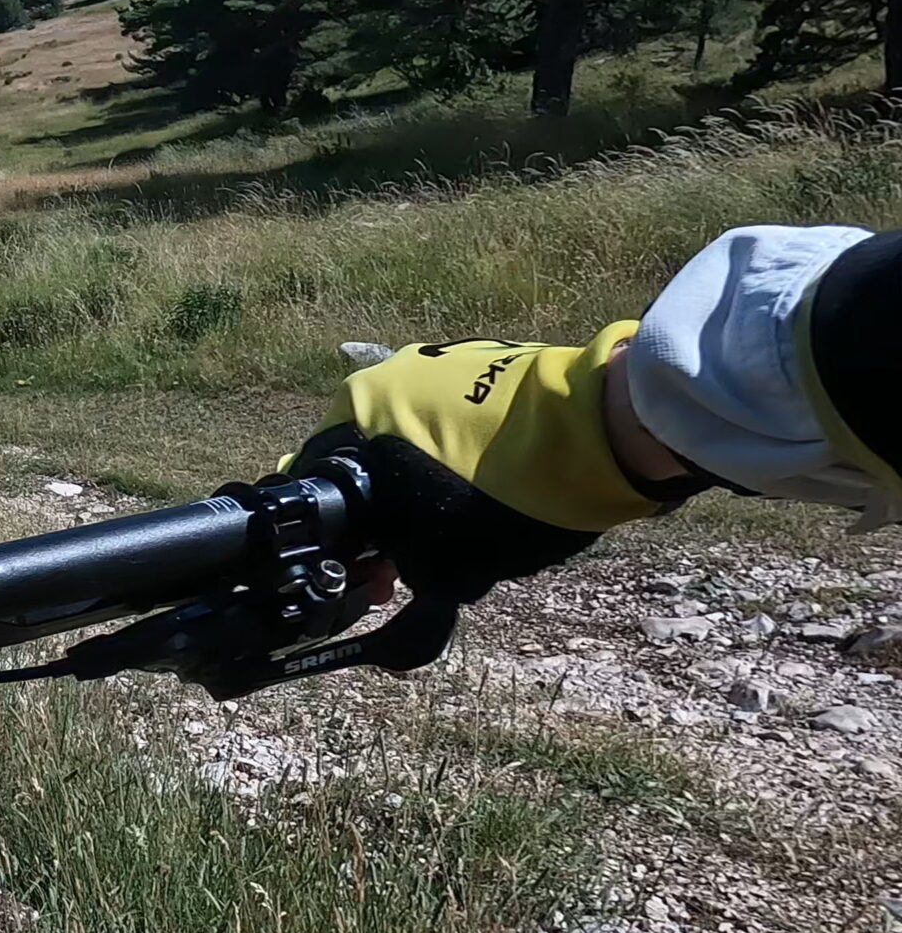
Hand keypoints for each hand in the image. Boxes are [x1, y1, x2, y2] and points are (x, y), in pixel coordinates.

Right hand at [289, 325, 680, 604]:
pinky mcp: (490, 359)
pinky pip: (456, 415)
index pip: (321, 479)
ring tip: (464, 520)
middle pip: (367, 453)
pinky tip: (494, 480)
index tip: (376, 572)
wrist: (610, 428)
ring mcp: (442, 360)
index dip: (344, 536)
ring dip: (424, 477)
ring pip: (413, 433)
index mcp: (360, 411)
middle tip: (420, 554)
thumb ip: (406, 564)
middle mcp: (390, 374)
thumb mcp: (448, 554)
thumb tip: (399, 574)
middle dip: (387, 506)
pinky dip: (461, 449)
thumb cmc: (516, 492)